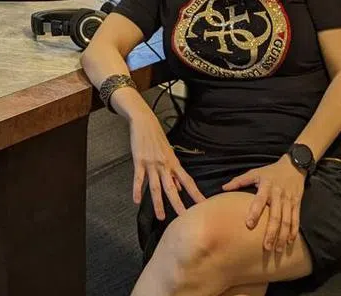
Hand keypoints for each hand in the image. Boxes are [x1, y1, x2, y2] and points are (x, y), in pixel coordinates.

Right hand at [126, 106, 205, 221]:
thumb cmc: (157, 138)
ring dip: (158, 203)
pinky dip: (137, 190)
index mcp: (174, 163)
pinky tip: (136, 200)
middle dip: (179, 204)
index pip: (188, 182)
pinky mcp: (139, 161)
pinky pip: (138, 178)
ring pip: (156, 187)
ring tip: (161, 217)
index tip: (204, 205)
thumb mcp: (169, 153)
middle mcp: (165, 166)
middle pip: (173, 188)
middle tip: (185, 219)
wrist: (145, 122)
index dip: (196, 194)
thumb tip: (180, 188)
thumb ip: (174, 172)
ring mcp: (152, 164)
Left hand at [222, 156, 306, 251]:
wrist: (293, 166)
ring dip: (282, 236)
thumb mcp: (254, 173)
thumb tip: (223, 188)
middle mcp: (278, 195)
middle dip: (271, 233)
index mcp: (266, 187)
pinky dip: (293, 231)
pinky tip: (289, 242)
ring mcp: (289, 200)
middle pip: (275, 216)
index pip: (259, 201)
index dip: (254, 212)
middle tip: (265, 247)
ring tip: (277, 249)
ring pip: (287, 221)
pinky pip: (296, 219)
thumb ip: (239, 181)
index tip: (248, 225)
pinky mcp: (297, 203)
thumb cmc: (270, 171)